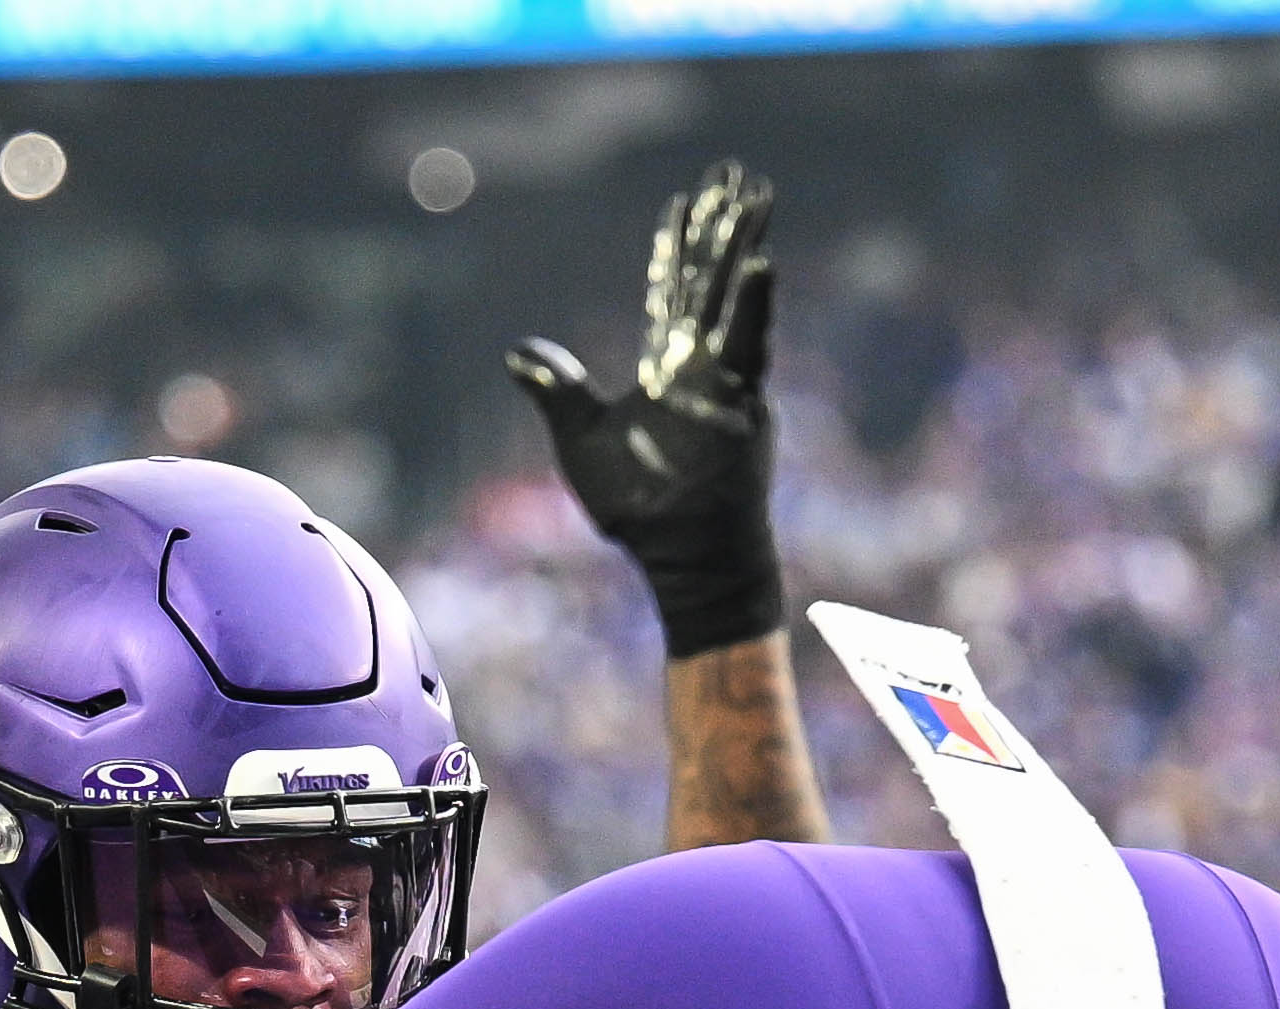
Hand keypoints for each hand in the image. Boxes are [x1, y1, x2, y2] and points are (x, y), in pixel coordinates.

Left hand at [505, 161, 787, 660]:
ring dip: (742, 244)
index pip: (671, 296)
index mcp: (667, 373)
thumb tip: (520, 354)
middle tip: (735, 176)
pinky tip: (760, 263)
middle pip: (709, 282)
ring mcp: (726, 382)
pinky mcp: (743, 403)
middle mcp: (702, 369)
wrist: (684, 561)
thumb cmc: (640, 514)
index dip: (675, 249)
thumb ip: (558, 392)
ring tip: (754, 195)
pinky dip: (755, 306)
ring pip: (733, 298)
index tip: (682, 204)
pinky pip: (749, 346)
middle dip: (721, 228)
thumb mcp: (581, 441)